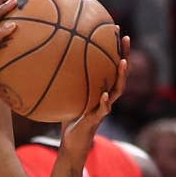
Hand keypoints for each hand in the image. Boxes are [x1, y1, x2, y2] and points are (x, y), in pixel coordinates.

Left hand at [59, 36, 130, 153]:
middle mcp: (106, 97)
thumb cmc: (69, 120)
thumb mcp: (67, 96)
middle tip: (125, 38)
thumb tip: (50, 63)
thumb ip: (65, 82)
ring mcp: (103, 109)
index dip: (116, 50)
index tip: (116, 32)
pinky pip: (103, 111)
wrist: (71, 144)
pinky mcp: (96, 121)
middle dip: (125, 55)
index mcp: (101, 90)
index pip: (112, 67)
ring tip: (122, 62)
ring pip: (117, 91)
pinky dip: (103, 102)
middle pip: (120, 74)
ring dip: (121, 76)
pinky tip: (103, 95)